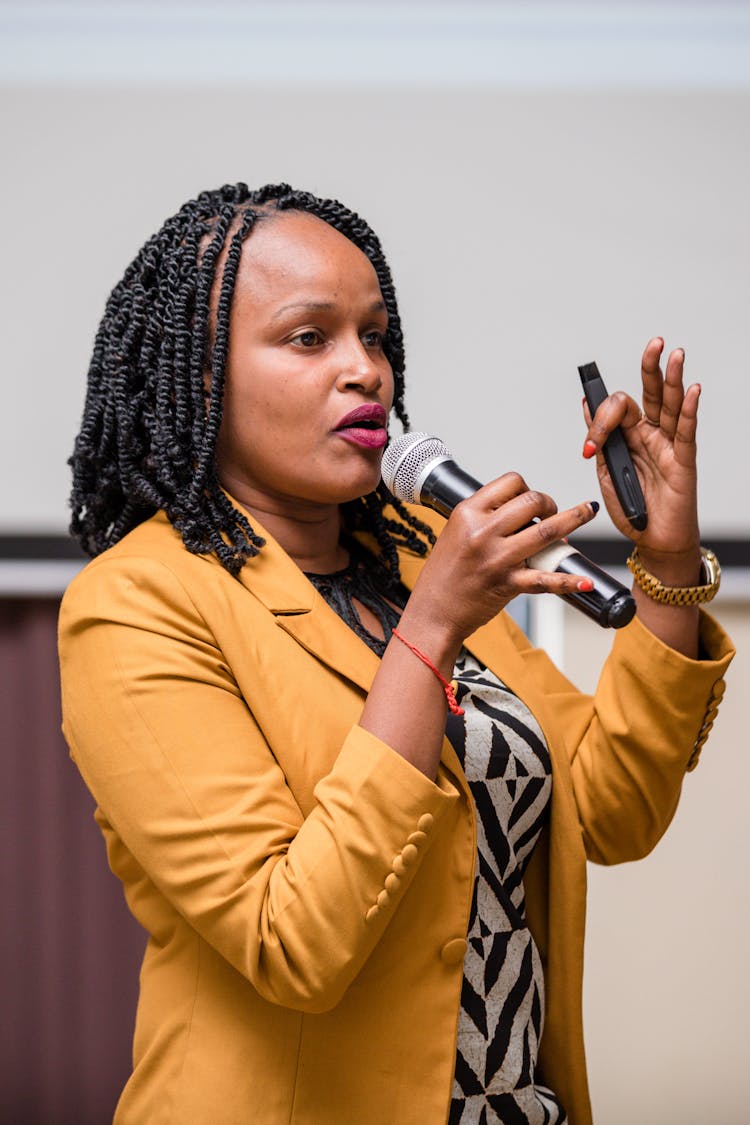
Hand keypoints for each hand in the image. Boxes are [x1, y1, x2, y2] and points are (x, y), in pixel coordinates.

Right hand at [401, 472, 598, 659]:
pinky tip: (585, 580)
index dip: (527, 488)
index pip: (510, 482)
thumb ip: (484, 518)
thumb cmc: (444, 575)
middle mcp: (482, 531)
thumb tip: (521, 510)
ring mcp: (497, 558)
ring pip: (547, 530)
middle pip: (532, 500)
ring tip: (587, 512)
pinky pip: (545, 579)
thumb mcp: (455, 532)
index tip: (530, 500)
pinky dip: (569, 580)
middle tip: (552, 513)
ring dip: (574, 518)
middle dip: (550, 503)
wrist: (433, 612)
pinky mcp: (507, 584)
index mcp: (467, 513)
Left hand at [582, 338, 700, 570]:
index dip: (600, 420)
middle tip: (653, 344)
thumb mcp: (607, 473)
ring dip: (672, 379)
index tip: (590, 446)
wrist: (651, 541)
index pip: (616, 410)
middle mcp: (649, 436)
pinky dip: (688, 411)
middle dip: (650, 368)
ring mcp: (667, 446)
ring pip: (670, 406)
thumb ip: (600, 441)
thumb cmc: (632, 509)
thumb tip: (586, 405)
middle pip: (649, 394)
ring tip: (674, 354)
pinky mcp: (683, 461)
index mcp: (627, 438)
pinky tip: (692, 390)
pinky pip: (686, 432)